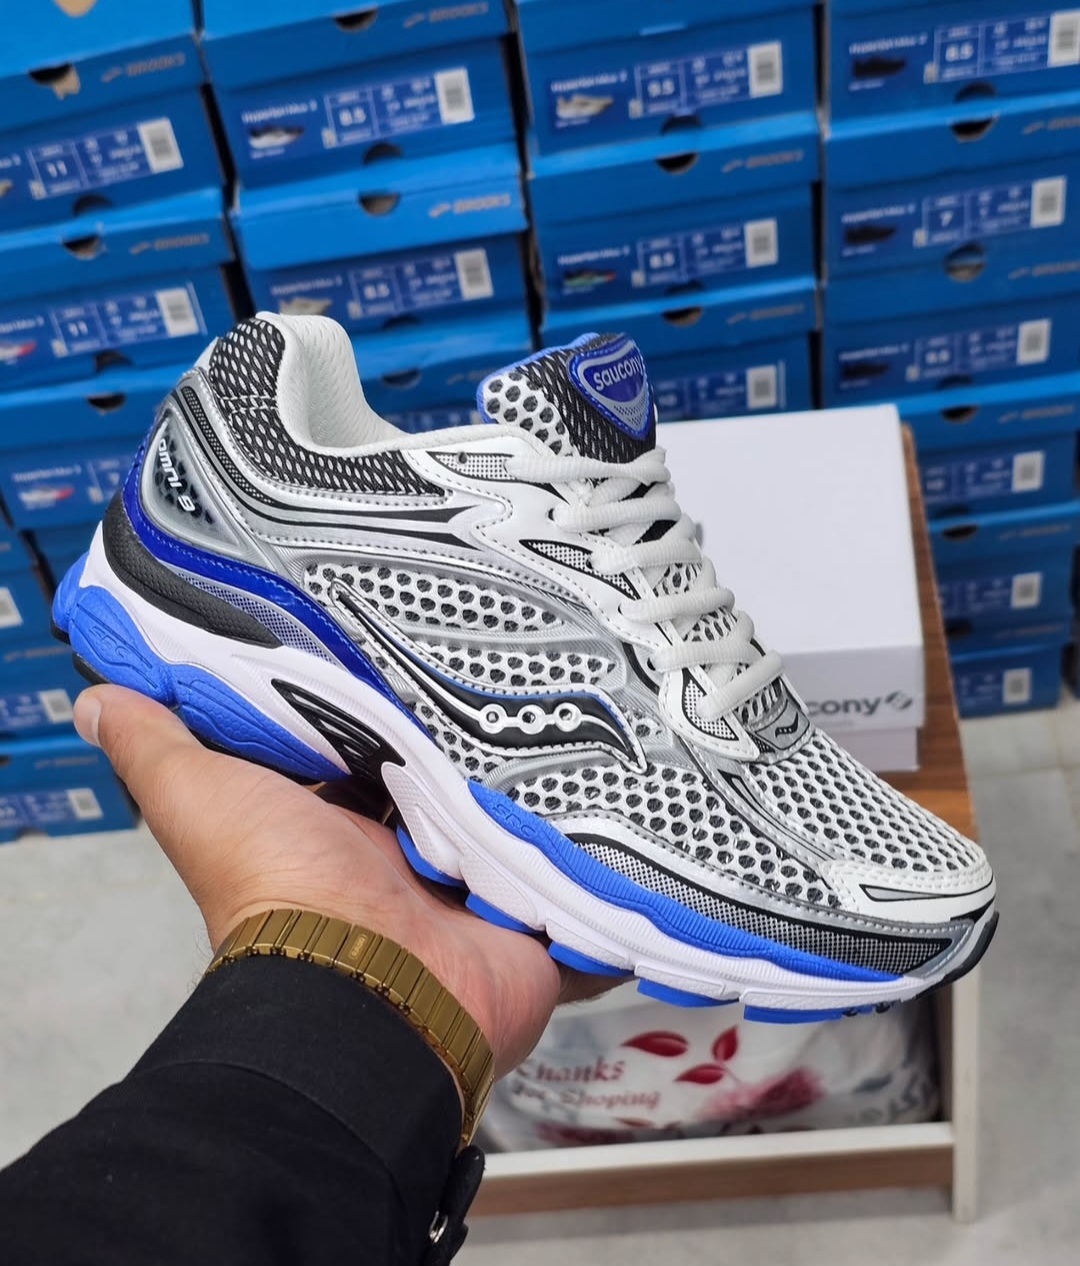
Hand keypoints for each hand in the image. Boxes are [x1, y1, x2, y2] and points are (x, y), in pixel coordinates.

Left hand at [74, 685, 613, 1076]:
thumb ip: (158, 747)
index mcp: (346, 829)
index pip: (380, 754)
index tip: (420, 639)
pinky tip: (638, 792)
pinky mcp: (539, 917)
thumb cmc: (282, 889)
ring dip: (547, 784)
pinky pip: (584, 877)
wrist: (369, 990)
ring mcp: (481, 889)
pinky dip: (608, 853)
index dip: (394, 707)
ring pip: (524, 822)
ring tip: (594, 704)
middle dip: (482, 740)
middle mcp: (414, 859)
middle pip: (458, 785)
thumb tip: (97, 694)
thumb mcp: (201, 800)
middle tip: (526, 664)